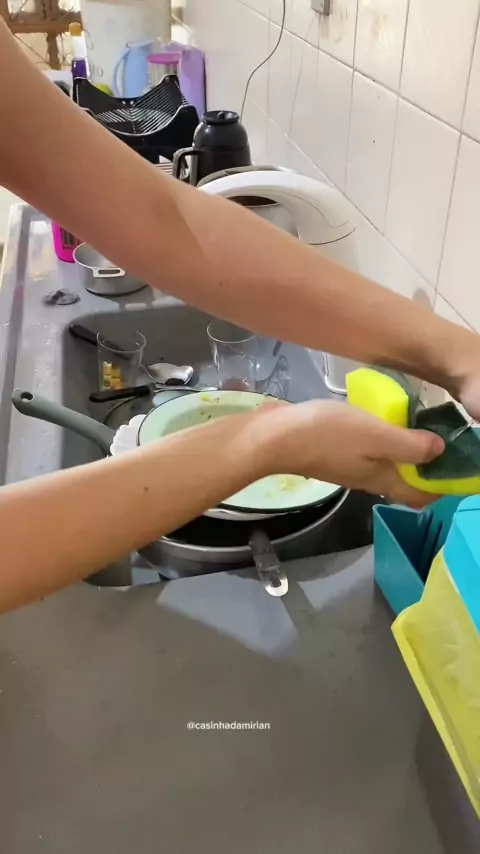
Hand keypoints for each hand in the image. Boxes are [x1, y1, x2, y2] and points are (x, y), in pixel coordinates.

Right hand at [264, 401, 443, 506]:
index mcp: (382, 480)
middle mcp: (367, 480)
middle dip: (424, 463)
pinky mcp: (332, 453)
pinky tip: (376, 415)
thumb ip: (409, 445)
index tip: (451, 460)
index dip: (440, 484)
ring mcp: (348, 467)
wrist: (272, 439)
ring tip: (410, 418)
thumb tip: (439, 451)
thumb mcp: (375, 435)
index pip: (420, 496)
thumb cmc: (326, 436)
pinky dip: (379, 439)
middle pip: (404, 479)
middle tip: (434, 430)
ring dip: (402, 448)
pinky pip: (366, 450)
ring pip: (385, 464)